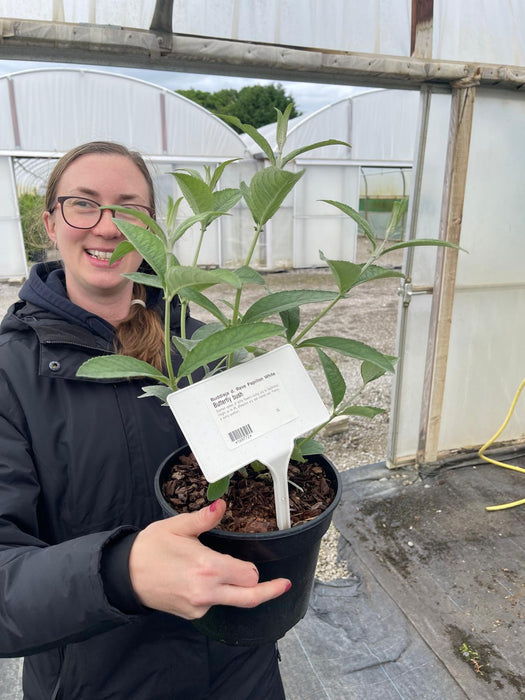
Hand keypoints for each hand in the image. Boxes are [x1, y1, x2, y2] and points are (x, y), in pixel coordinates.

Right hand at [128, 499, 290, 618]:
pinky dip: (216, 593)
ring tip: (222, 572)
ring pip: (232, 601)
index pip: (248, 575)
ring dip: (235, 589)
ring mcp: (200, 606)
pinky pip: (214, 604)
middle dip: (269, 591)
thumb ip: (204, 518)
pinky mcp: (192, 614)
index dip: (253, 568)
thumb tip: (222, 504)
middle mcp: (207, 591)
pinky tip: (201, 580)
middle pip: (250, 597)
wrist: (126, 575)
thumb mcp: (177, 527)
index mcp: (208, 567)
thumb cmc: (151, 547)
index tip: (256, 562)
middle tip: (284, 585)